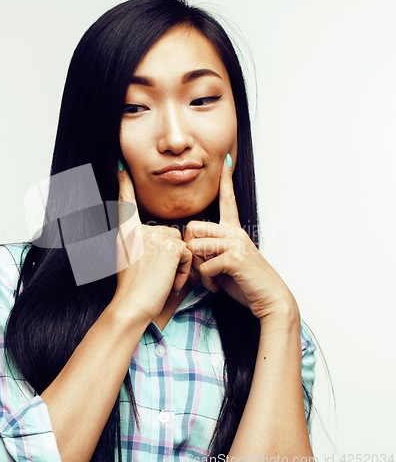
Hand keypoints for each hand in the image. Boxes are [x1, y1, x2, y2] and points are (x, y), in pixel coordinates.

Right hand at [113, 166, 192, 322]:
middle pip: (167, 233)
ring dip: (177, 264)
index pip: (126, 204)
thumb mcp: (129, 261)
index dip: (124, 185)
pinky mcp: (171, 246)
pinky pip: (187, 254)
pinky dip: (183, 270)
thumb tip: (154, 235)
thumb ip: (140, 244)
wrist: (132, 305)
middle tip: (156, 276)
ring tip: (162, 280)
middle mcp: (139, 230)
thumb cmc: (132, 289)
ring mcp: (155, 236)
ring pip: (179, 244)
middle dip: (170, 256)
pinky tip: (169, 281)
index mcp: (127, 233)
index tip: (121, 166)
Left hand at [184, 161, 297, 321]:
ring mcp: (236, 243)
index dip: (226, 182)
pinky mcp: (236, 258)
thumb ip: (210, 253)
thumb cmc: (246, 282)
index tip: (226, 162)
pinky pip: (205, 266)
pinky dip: (206, 281)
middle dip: (190, 248)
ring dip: (198, 267)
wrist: (270, 299)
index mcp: (234, 231)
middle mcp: (235, 232)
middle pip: (193, 227)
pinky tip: (216, 287)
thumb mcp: (225, 263)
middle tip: (201, 265)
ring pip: (196, 246)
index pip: (228, 201)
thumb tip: (192, 251)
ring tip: (211, 278)